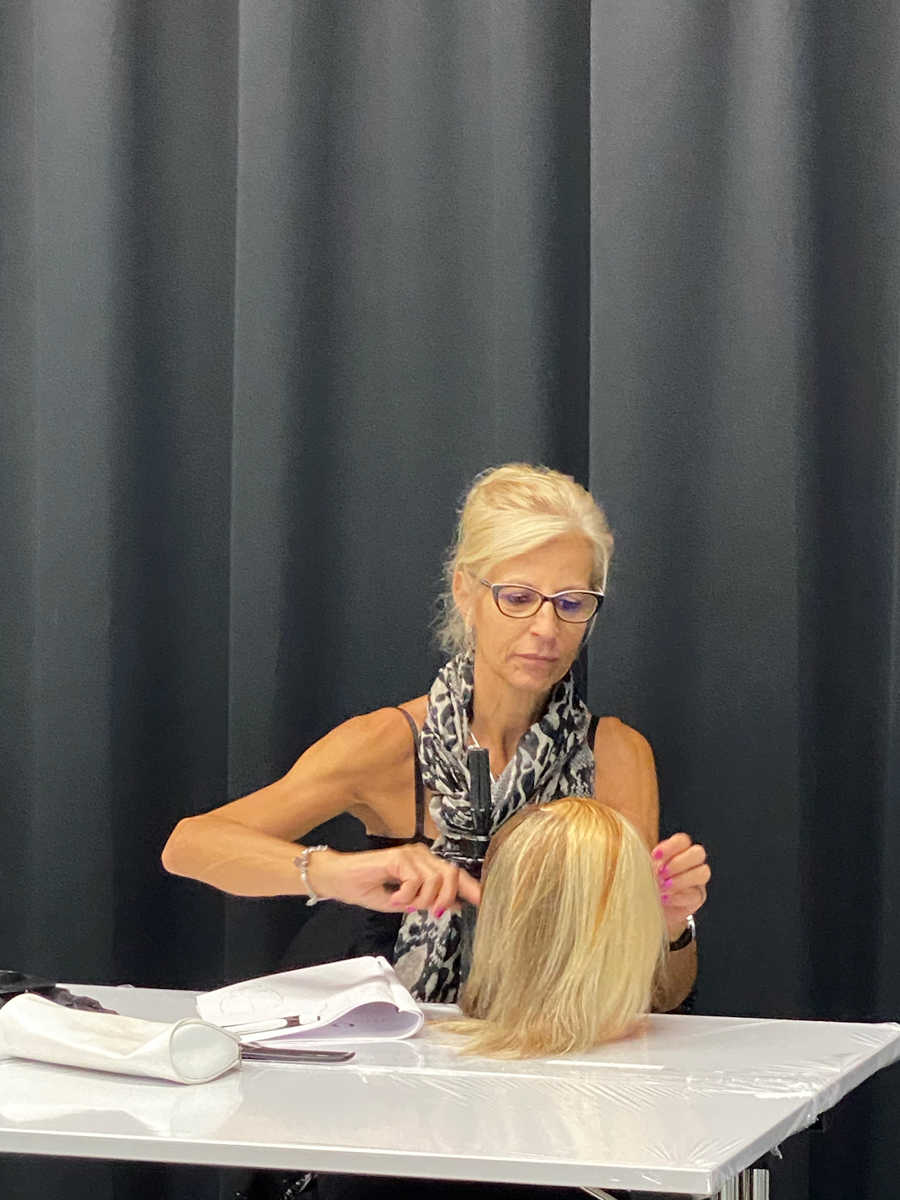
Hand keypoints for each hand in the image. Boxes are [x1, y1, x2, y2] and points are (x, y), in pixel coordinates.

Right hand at [307, 844, 481, 916]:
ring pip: (435, 880)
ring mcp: (409, 854)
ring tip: (402, 903)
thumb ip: (428, 901)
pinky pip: (415, 881)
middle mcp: (421, 855)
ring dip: (420, 899)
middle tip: (428, 910)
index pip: (455, 874)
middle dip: (443, 898)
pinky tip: (394, 897)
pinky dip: (406, 895)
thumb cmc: (367, 888)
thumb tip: (455, 904)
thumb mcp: (404, 901)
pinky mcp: (397, 857)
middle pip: (451, 875)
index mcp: (425, 864)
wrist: (339, 880)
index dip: (471, 888)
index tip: (484, 902)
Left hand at [651, 833, 708, 938]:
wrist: (647, 908)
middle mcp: (691, 862)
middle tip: (661, 873)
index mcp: (676, 850)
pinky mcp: (697, 898)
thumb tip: (645, 858)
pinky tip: (665, 899)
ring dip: (682, 879)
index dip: (671, 847)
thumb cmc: (644, 883)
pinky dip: (679, 897)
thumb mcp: (642, 869)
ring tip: (663, 886)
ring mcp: (697, 880)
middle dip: (679, 863)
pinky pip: (696, 894)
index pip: (683, 840)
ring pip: (703, 872)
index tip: (655, 856)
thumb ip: (646, 861)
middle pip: (698, 852)